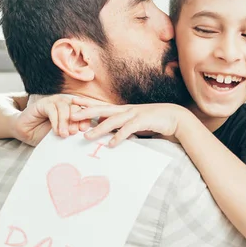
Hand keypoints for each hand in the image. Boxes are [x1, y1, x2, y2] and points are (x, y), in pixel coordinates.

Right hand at [14, 95, 91, 145]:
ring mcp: (53, 101)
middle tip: (74, 132)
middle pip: (75, 107)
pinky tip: (55, 131)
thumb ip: (71, 132)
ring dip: (64, 122)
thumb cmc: (45, 134)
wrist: (27, 133)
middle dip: (75, 120)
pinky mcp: (43, 103)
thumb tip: (83, 135)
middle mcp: (64, 103)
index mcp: (72, 109)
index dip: (84, 119)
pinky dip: (55, 121)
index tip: (84, 130)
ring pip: (63, 107)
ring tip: (64, 134)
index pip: (82, 111)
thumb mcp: (61, 133)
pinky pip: (52, 109)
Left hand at [70, 98, 189, 146]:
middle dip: (86, 112)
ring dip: (99, 129)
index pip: (101, 105)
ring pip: (113, 121)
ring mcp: (134, 114)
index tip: (72, 102)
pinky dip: (119, 137)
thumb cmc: (153, 120)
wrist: (174, 117)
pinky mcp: (143, 121)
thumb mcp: (134, 122)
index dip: (87, 103)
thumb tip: (108, 132)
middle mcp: (126, 110)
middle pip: (102, 110)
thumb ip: (121, 125)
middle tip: (71, 115)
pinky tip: (110, 144)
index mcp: (123, 109)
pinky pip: (128, 129)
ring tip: (86, 136)